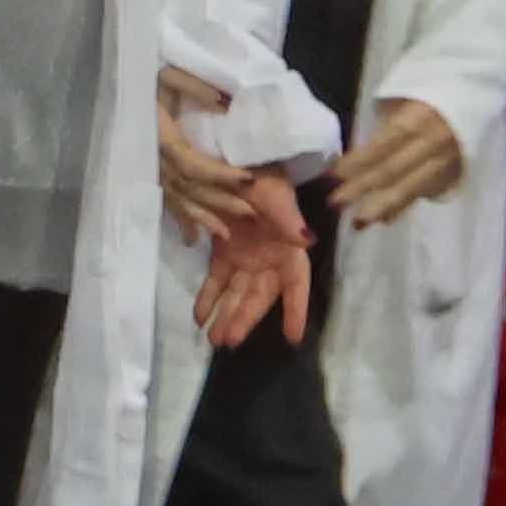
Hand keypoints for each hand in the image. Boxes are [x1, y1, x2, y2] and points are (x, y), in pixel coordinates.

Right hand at [150, 65, 254, 242]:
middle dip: (219, 201)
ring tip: (226, 234)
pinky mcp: (147, 170)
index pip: (192, 164)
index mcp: (160, 136)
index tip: (247, 178)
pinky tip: (192, 239)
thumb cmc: (143, 75)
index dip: (219, 174)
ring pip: (177, 199)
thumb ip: (195, 87)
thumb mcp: (168, 73)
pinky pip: (164, 200)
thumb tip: (226, 104)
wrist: (116, 79)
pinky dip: (179, 219)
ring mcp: (149, 168)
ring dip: (202, 218)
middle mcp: (153, 158)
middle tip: (250, 212)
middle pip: (189, 188)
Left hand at [189, 166, 313, 348]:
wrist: (237, 164)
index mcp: (290, 250)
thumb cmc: (264, 181)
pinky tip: (199, 319)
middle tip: (231, 340)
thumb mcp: (278, 198)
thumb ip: (290, 222)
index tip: (293, 336)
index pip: (296, 286)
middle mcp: (270, 261)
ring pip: (236, 295)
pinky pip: (215, 282)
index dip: (296, 310)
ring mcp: (245, 260)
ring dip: (225, 316)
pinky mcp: (223, 255)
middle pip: (259, 296)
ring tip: (214, 340)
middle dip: (245, 318)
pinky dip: (207, 299)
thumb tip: (306, 242)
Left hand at [331, 97, 464, 228]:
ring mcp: (445, 161)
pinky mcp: (454, 173)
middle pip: (392, 170)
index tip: (331, 176)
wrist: (477, 97)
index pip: (382, 145)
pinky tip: (385, 218)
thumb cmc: (429, 94)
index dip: (356, 161)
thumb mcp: (404, 99)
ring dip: (382, 207)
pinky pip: (425, 193)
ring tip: (357, 223)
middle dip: (361, 188)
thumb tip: (357, 155)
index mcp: (417, 118)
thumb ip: (385, 126)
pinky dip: (404, 206)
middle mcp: (432, 143)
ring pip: (410, 188)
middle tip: (334, 203)